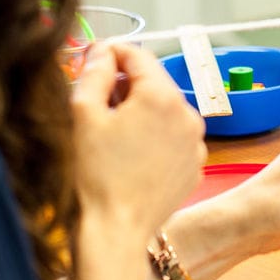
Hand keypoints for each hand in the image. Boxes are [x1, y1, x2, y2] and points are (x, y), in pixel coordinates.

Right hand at [71, 42, 205, 237]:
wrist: (116, 229)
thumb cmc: (95, 174)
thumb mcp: (83, 114)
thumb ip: (94, 72)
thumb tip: (102, 51)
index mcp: (161, 96)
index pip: (138, 55)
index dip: (112, 53)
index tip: (93, 60)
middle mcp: (188, 114)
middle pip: (154, 82)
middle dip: (126, 86)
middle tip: (97, 103)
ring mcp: (196, 142)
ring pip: (166, 110)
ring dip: (142, 111)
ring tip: (114, 134)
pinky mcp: (196, 165)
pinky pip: (175, 137)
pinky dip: (156, 137)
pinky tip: (133, 155)